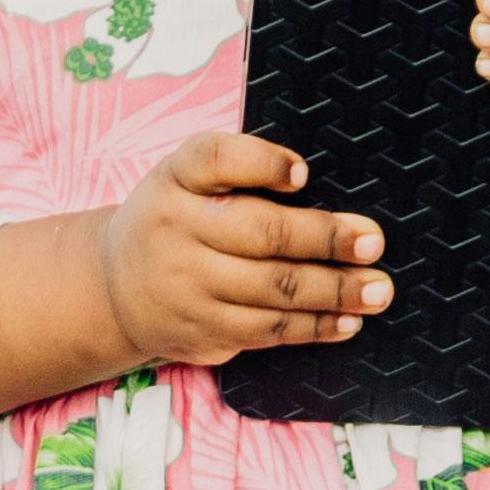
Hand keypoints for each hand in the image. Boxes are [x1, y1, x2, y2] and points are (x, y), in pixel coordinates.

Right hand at [99, 125, 389, 366]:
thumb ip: (238, 171)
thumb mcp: (185, 179)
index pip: (215, 159)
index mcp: (176, 178)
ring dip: (334, 291)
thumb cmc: (173, 219)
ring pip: (272, 290)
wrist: (112, 288)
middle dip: (325, 238)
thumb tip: (313, 184)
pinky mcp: (201, 329)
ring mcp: (188, 285)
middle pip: (261, 232)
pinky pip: (267, 331)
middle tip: (373, 241)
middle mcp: (176, 229)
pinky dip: (314, 326)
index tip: (303, 173)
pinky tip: (347, 320)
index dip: (262, 164)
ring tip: (377, 290)